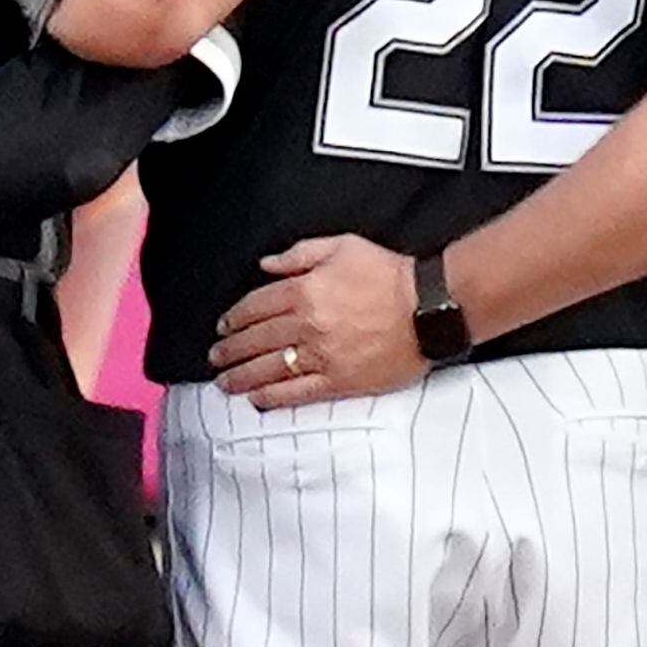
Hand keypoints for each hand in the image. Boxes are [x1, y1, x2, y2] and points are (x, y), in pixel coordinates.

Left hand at [207, 234, 425, 404]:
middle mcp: (308, 325)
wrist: (429, 307)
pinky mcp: (339, 381)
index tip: (225, 326)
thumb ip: (299, 255)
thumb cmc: (392, 277)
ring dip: (241, 376)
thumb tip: (268, 264)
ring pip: (269, 369)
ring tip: (226, 381)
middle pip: (255, 340)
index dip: (234, 318)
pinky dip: (272, 397)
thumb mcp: (343, 247)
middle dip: (230, 350)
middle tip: (217, 356)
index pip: (255, 307)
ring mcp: (322, 356)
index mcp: (305, 291)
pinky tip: (257, 399)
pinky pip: (296, 393)